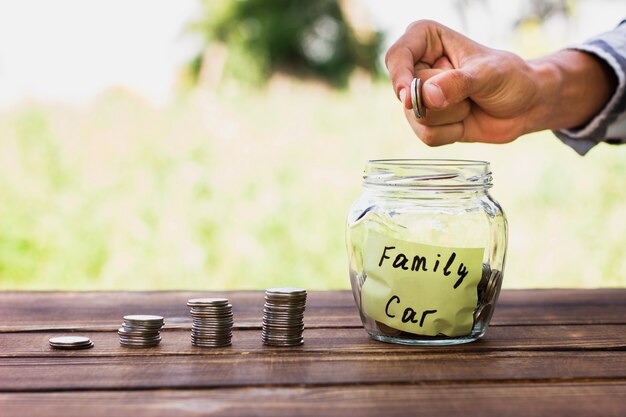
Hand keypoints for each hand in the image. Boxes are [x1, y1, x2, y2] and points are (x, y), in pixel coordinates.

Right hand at [386, 20, 540, 145]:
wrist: (525, 106)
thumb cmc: (510, 78)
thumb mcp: (488, 74)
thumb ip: (457, 83)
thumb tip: (427, 98)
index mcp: (427, 40)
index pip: (398, 55)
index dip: (399, 76)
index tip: (408, 96)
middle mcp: (418, 67)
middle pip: (410, 94)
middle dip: (444, 100)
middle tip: (471, 91)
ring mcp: (421, 97)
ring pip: (417, 118)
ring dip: (451, 117)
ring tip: (470, 103)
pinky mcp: (427, 122)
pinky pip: (426, 136)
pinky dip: (451, 133)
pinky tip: (465, 121)